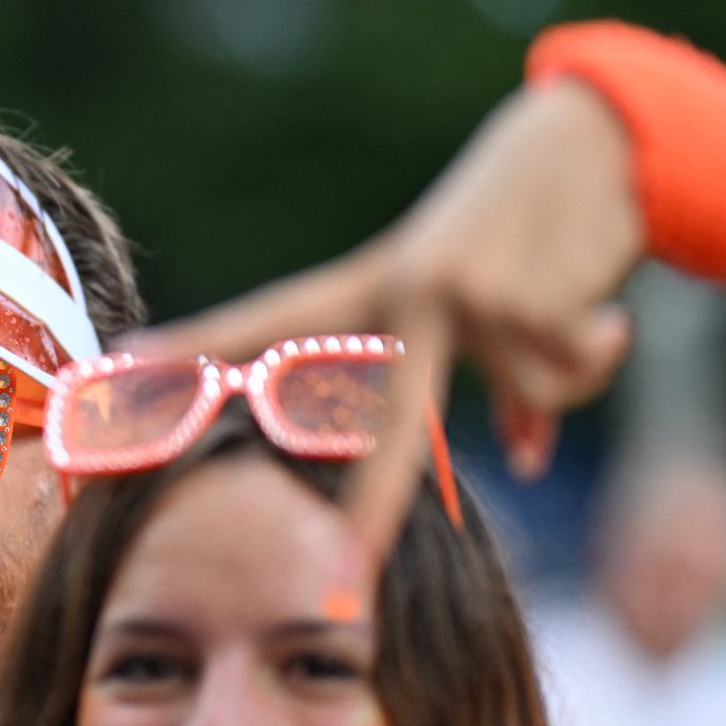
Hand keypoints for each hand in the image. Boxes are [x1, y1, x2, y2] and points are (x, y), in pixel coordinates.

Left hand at [132, 80, 643, 555]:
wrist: (597, 142)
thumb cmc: (531, 233)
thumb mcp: (490, 311)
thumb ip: (500, 388)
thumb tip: (532, 460)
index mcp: (371, 291)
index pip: (266, 325)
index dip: (194, 350)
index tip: (121, 365)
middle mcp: (399, 292)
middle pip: (376, 429)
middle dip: (368, 514)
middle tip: (341, 583)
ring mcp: (452, 293)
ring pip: (527, 394)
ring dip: (571, 364)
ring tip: (577, 305)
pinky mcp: (514, 294)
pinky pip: (565, 377)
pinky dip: (601, 346)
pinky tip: (603, 300)